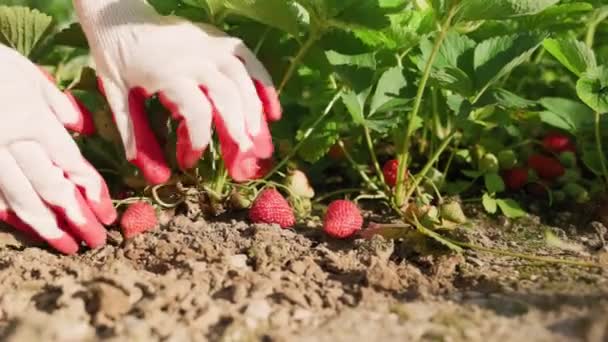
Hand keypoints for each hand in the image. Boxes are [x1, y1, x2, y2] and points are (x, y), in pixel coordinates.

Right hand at [0, 44, 115, 253]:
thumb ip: (59, 106)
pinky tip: (27, 228)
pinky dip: (10, 214)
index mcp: (36, 122)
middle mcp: (14, 144)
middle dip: (77, 218)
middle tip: (97, 241)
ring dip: (46, 227)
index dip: (93, 192)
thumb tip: (86, 129)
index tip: (109, 215)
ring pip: (20, 199)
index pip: (72, 165)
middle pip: (52, 188)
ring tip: (67, 247)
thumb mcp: (31, 77)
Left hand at [74, 0, 281, 184]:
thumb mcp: (116, 97)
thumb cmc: (114, 59)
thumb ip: (135, 134)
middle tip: (244, 163)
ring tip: (260, 143)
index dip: (198, 141)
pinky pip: (248, 58)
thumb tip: (154, 176)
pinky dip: (264, 84)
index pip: (196, 111)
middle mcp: (194, 57)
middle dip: (239, 132)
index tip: (189, 162)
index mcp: (167, 72)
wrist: (118, 16)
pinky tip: (273, 111)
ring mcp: (209, 45)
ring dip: (255, 113)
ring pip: (242, 78)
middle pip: (227, 96)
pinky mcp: (217, 39)